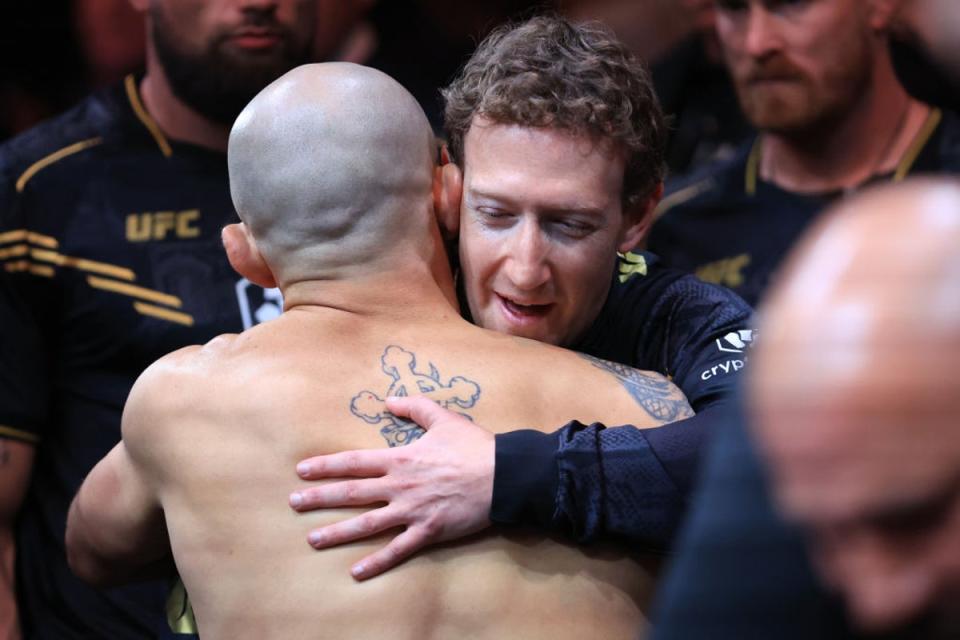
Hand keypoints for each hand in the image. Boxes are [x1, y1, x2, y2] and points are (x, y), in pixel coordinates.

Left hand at [290, 396, 494, 579]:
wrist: (504, 476)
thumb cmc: (474, 446)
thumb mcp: (443, 418)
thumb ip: (414, 407)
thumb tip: (389, 400)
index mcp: (401, 459)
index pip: (354, 463)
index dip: (326, 466)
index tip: (302, 470)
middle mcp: (399, 486)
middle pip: (351, 493)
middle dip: (319, 498)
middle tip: (293, 502)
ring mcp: (412, 511)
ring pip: (366, 524)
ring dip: (337, 532)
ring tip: (312, 539)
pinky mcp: (428, 532)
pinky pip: (397, 550)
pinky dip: (376, 562)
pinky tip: (356, 572)